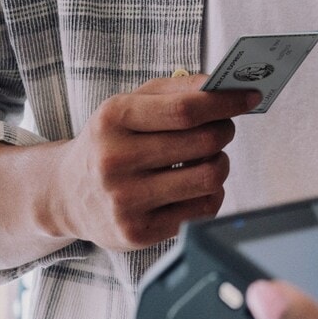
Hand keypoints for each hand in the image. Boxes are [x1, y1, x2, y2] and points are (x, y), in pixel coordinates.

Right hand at [42, 75, 255, 250]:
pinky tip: (194, 185)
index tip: (251, 96)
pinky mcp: (137, 233)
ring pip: (208, 178)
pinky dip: (210, 193)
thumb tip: (223, 85)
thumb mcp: (128, 104)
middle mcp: (114, 161)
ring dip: (220, 163)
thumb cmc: (110, 140)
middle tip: (224, 128)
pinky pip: (202, 210)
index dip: (226, 102)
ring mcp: (124, 201)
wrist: (65, 193)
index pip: (186, 109)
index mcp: (113, 118)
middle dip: (225, 130)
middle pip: (203, 142)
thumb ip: (176, 89)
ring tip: (209, 157)